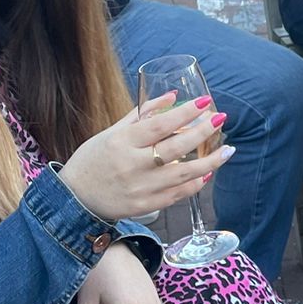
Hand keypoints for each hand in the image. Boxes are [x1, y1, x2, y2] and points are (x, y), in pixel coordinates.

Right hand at [56, 92, 231, 221]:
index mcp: (122, 142)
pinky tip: (207, 172)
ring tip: (227, 150)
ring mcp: (140, 188)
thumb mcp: (112, 132)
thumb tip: (173, 96)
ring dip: (210, 161)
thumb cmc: (94, 159)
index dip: (185, 113)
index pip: (160, 124)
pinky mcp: (146, 206)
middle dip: (203, 131)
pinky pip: (178, 194)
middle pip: (177, 147)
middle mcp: (132, 165)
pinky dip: (195, 183)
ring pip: (184, 174)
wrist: (75, 199)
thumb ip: (142, 113)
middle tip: (220, 118)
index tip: (205, 102)